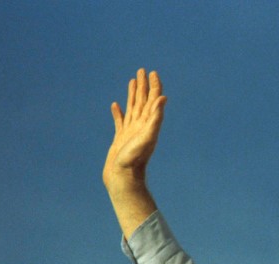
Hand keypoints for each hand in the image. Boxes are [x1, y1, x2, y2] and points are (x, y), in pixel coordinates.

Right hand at [103, 69, 166, 236]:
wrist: (124, 178)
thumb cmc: (134, 160)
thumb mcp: (147, 137)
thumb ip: (155, 118)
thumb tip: (163, 98)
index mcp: (148, 124)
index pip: (153, 101)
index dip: (154, 86)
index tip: (152, 72)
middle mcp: (141, 126)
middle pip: (143, 101)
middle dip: (144, 86)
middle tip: (143, 70)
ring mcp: (131, 132)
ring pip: (132, 108)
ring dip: (133, 95)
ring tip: (132, 81)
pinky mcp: (120, 138)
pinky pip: (120, 121)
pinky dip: (118, 112)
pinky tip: (115, 106)